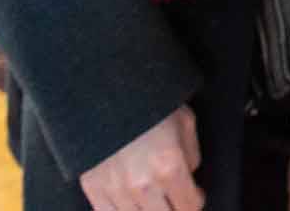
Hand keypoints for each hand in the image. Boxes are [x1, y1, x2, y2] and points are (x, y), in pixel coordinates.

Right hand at [79, 106, 202, 210]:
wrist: (106, 91)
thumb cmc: (150, 102)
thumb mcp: (185, 121)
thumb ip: (191, 154)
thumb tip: (188, 174)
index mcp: (170, 167)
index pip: (190, 206)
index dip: (196, 200)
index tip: (194, 194)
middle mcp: (143, 185)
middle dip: (174, 208)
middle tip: (174, 198)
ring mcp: (116, 191)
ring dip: (148, 210)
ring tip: (152, 198)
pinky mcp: (93, 190)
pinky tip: (128, 201)